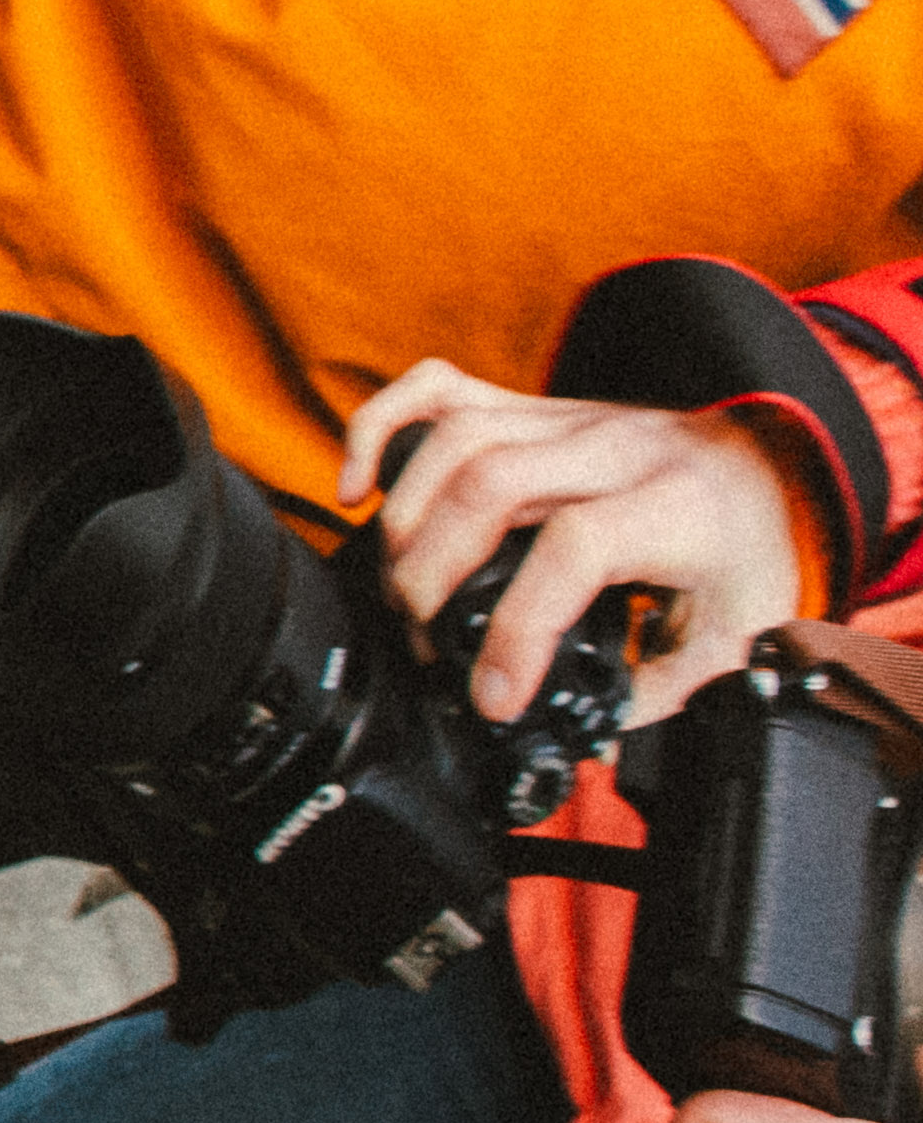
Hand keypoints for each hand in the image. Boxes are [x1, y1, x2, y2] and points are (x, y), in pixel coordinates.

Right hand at [336, 367, 821, 733]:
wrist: (761, 468)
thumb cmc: (743, 548)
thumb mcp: (735, 636)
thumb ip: (662, 689)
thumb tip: (585, 732)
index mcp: (679, 505)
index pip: (577, 548)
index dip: (520, 628)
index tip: (495, 693)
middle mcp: (619, 449)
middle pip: (491, 484)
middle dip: (433, 572)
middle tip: (426, 638)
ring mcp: (566, 418)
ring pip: (454, 439)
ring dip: (404, 519)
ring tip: (403, 586)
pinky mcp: (526, 407)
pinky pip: (435, 390)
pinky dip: (379, 430)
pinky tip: (360, 487)